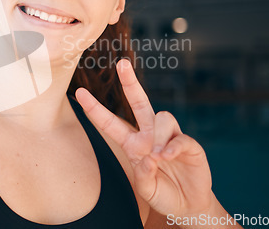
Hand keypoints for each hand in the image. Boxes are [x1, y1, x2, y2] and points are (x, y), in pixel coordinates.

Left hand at [75, 59, 211, 216]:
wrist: (188, 206)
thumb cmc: (161, 194)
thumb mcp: (145, 189)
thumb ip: (143, 175)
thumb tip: (150, 156)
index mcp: (132, 144)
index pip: (110, 123)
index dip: (95, 109)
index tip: (80, 92)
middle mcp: (149, 135)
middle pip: (138, 102)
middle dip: (130, 82)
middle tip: (122, 63)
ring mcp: (169, 136)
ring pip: (161, 117)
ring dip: (157, 137)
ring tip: (158, 157)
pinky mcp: (188, 144)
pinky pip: (179, 136)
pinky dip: (173, 146)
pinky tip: (168, 156)